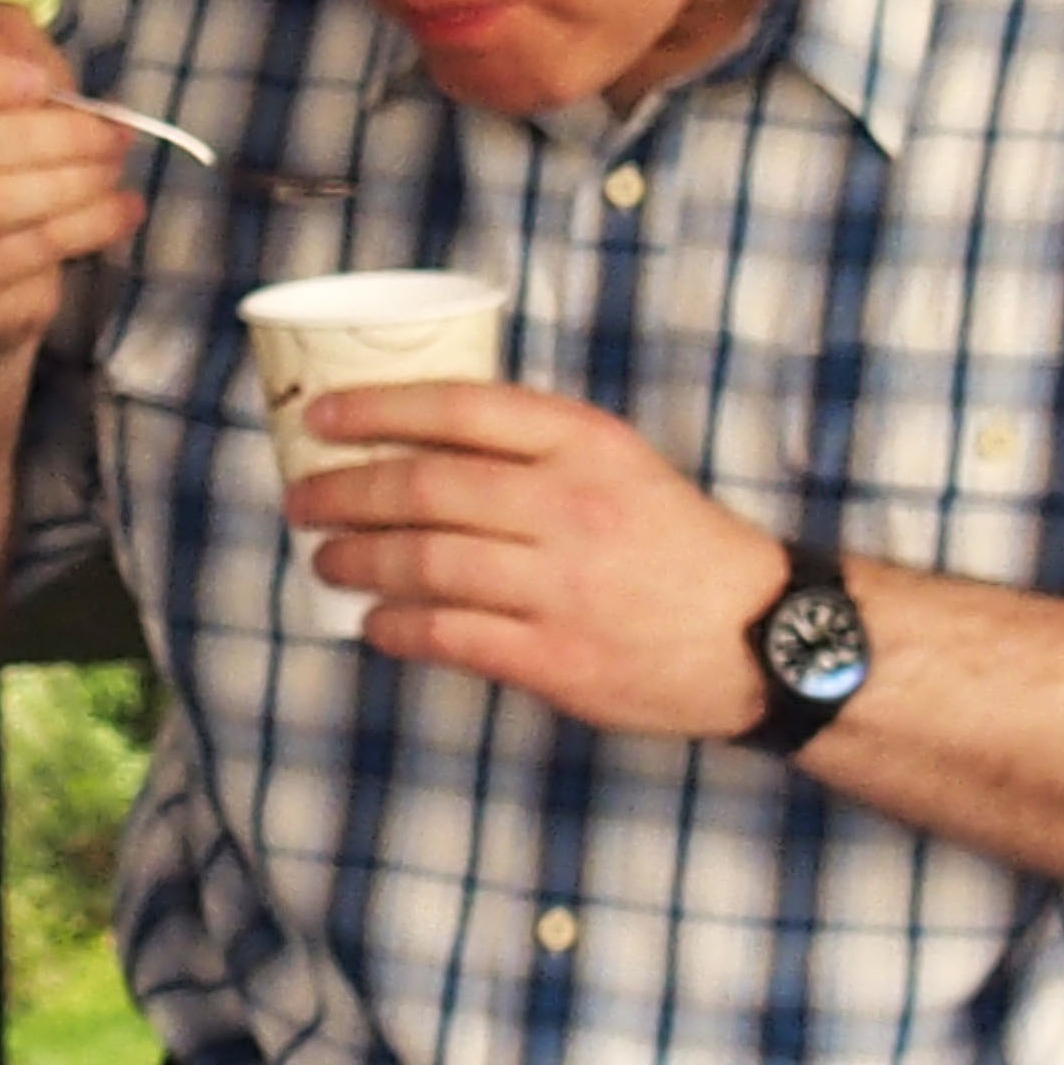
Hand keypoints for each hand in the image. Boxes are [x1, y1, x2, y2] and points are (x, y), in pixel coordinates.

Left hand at [288, 381, 787, 735]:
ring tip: (323, 558)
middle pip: (424, 485)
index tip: (322, 415)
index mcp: (586, 443)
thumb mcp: (621, 464)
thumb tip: (419, 442)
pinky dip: (394, 626)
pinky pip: (446, 636)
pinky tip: (372, 622)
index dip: (377, 406)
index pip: (460, 408)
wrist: (762, 636)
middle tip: (301, 496)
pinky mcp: (555, 658)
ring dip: (356, 557)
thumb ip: (537, 449)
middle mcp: (569, 506)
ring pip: (423, 561)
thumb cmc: (677, 544)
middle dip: (345, 489)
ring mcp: (561, 586)